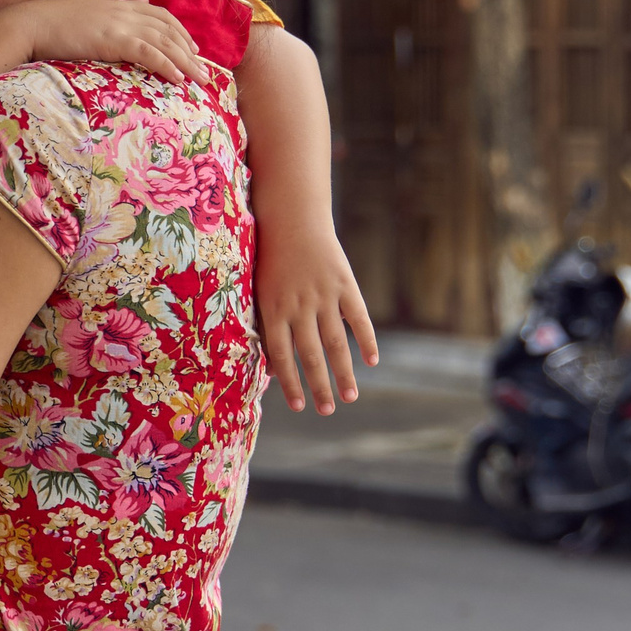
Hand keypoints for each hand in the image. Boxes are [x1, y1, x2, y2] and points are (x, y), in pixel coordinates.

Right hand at [0, 0, 211, 84]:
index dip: (179, 31)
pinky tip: (178, 79)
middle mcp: (124, 12)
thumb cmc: (50, 23)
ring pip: (164, 42)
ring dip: (186, 62)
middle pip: (168, 29)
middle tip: (204, 70)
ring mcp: (119, 24)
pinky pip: (148, 53)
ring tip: (201, 80)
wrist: (29, 24)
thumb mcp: (88, 12)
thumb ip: (114, 10)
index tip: (191, 47)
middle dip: (189, 50)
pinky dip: (167, 65)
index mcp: (117, 5)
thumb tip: (139, 0)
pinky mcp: (112, 40)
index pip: (159, 14)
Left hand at [255, 218, 378, 413]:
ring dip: (344, 373)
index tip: (299, 407)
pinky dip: (367, 341)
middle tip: (327, 410)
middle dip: (319, 386)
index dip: (290, 383)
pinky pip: (359, 319)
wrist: (292, 219)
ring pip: (336, 343)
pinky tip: (372, 362)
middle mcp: (299, 306)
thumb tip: (271, 367)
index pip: (281, 356)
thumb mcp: (259, 290)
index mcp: (273, 309)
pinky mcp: (345, 285)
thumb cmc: (270, 259)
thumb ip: (267, 325)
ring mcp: (324, 296)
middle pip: (310, 355)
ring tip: (349, 397)